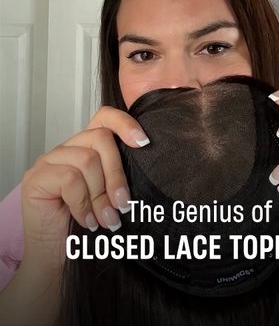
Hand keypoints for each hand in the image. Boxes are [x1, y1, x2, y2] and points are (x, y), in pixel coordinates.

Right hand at [20, 106, 148, 267]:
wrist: (57, 255)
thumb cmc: (88, 223)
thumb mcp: (110, 194)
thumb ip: (119, 176)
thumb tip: (147, 167)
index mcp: (87, 148)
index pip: (104, 117)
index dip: (125, 123)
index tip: (143, 142)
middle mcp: (68, 148)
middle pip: (100, 138)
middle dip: (117, 174)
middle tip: (123, 204)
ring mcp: (50, 161)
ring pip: (87, 160)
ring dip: (101, 195)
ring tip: (106, 219)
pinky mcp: (36, 177)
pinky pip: (70, 179)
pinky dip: (83, 204)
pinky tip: (87, 221)